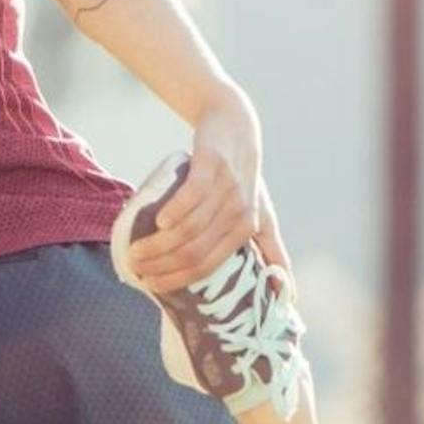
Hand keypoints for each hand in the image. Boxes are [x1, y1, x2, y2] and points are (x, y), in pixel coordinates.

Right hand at [118, 102, 268, 293]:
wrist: (235, 127)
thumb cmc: (244, 178)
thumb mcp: (262, 214)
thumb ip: (271, 250)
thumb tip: (290, 297)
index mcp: (248, 230)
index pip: (208, 266)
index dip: (177, 280)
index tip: (150, 284)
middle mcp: (240, 212)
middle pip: (194, 251)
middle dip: (160, 265)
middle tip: (134, 267)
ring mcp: (227, 187)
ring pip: (189, 228)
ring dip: (157, 244)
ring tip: (134, 249)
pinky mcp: (213, 164)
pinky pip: (192, 195)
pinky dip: (173, 212)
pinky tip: (156, 221)